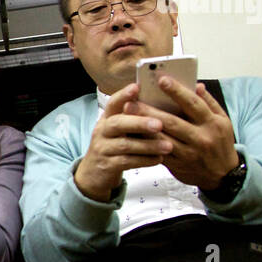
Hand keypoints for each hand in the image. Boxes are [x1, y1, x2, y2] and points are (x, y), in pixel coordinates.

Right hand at [74, 83, 173, 201]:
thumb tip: (158, 104)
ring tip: (168, 146)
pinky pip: (126, 162)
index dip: (123, 95)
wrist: (93, 174)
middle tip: (159, 124)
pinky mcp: (107, 165)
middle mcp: (102, 131)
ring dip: (148, 145)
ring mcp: (103, 149)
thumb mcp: (118, 131)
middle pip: (118, 123)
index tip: (137, 87)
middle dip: (139, 123)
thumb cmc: (113, 148)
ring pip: (125, 145)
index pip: (113, 103)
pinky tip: (158, 159)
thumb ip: (132, 118)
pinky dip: (144, 160)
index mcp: (106, 119)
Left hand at [125, 80, 238, 191]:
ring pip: (162, 139)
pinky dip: (144, 144)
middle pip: (172, 122)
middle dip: (150, 111)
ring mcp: (189, 153)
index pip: (193, 104)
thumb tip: (197, 85)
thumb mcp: (223, 121)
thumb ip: (209, 102)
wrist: (224, 176)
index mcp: (213, 123)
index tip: (162, 80)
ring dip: (142, 128)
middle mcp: (201, 138)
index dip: (177, 91)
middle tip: (132, 100)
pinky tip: (131, 134)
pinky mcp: (178, 165)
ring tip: (127, 115)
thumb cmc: (221, 143)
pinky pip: (158, 153)